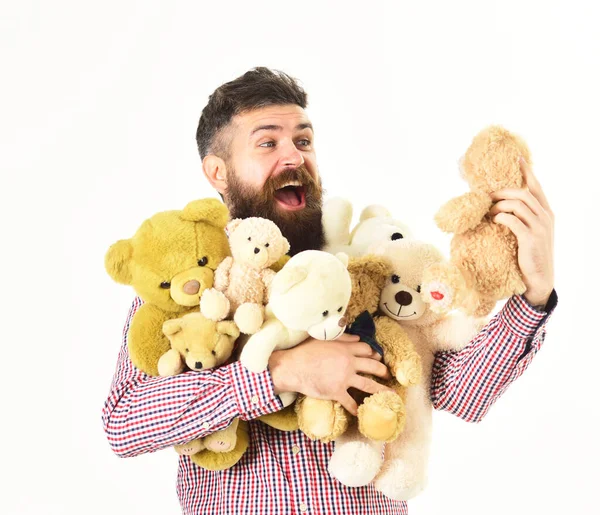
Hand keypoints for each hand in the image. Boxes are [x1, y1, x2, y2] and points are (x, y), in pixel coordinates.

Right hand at [268, 334, 392, 414]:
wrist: (292, 367)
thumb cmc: (305, 351)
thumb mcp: (323, 338)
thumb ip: (342, 338)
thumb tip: (357, 338)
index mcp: (345, 349)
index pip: (366, 349)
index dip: (373, 353)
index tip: (377, 357)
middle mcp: (348, 363)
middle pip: (372, 366)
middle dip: (382, 371)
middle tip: (387, 375)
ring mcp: (344, 378)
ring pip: (368, 385)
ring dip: (380, 391)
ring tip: (389, 396)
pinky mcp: (337, 392)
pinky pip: (350, 402)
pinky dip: (356, 409)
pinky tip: (361, 414)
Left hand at [489, 157, 554, 305]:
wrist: (539, 279)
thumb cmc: (529, 256)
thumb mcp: (528, 234)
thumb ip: (520, 219)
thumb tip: (498, 207)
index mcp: (546, 213)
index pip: (536, 187)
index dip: (527, 172)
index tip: (518, 159)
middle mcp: (546, 216)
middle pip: (523, 193)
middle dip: (502, 191)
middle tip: (486, 195)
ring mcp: (540, 227)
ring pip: (517, 204)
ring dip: (498, 205)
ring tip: (486, 211)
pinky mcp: (531, 238)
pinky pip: (513, 220)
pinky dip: (500, 217)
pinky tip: (493, 220)